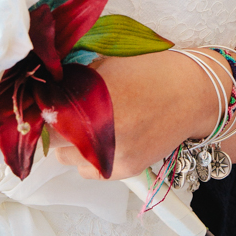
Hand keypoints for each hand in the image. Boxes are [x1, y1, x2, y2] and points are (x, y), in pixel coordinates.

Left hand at [53, 52, 218, 180]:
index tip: (42, 102)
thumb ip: (76, 80)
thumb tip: (47, 89)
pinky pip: (88, 169)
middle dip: (55, 123)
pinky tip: (104, 139)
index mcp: (93, 97)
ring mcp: (112, 154)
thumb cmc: (153, 72)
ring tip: (88, 125)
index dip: (42, 107)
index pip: (44, 113)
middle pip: (52, 136)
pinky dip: (89, 157)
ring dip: (70, 142)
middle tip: (66, 111)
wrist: (193, 95)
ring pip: (65, 156)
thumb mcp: (107, 65)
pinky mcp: (123, 170)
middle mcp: (100, 130)